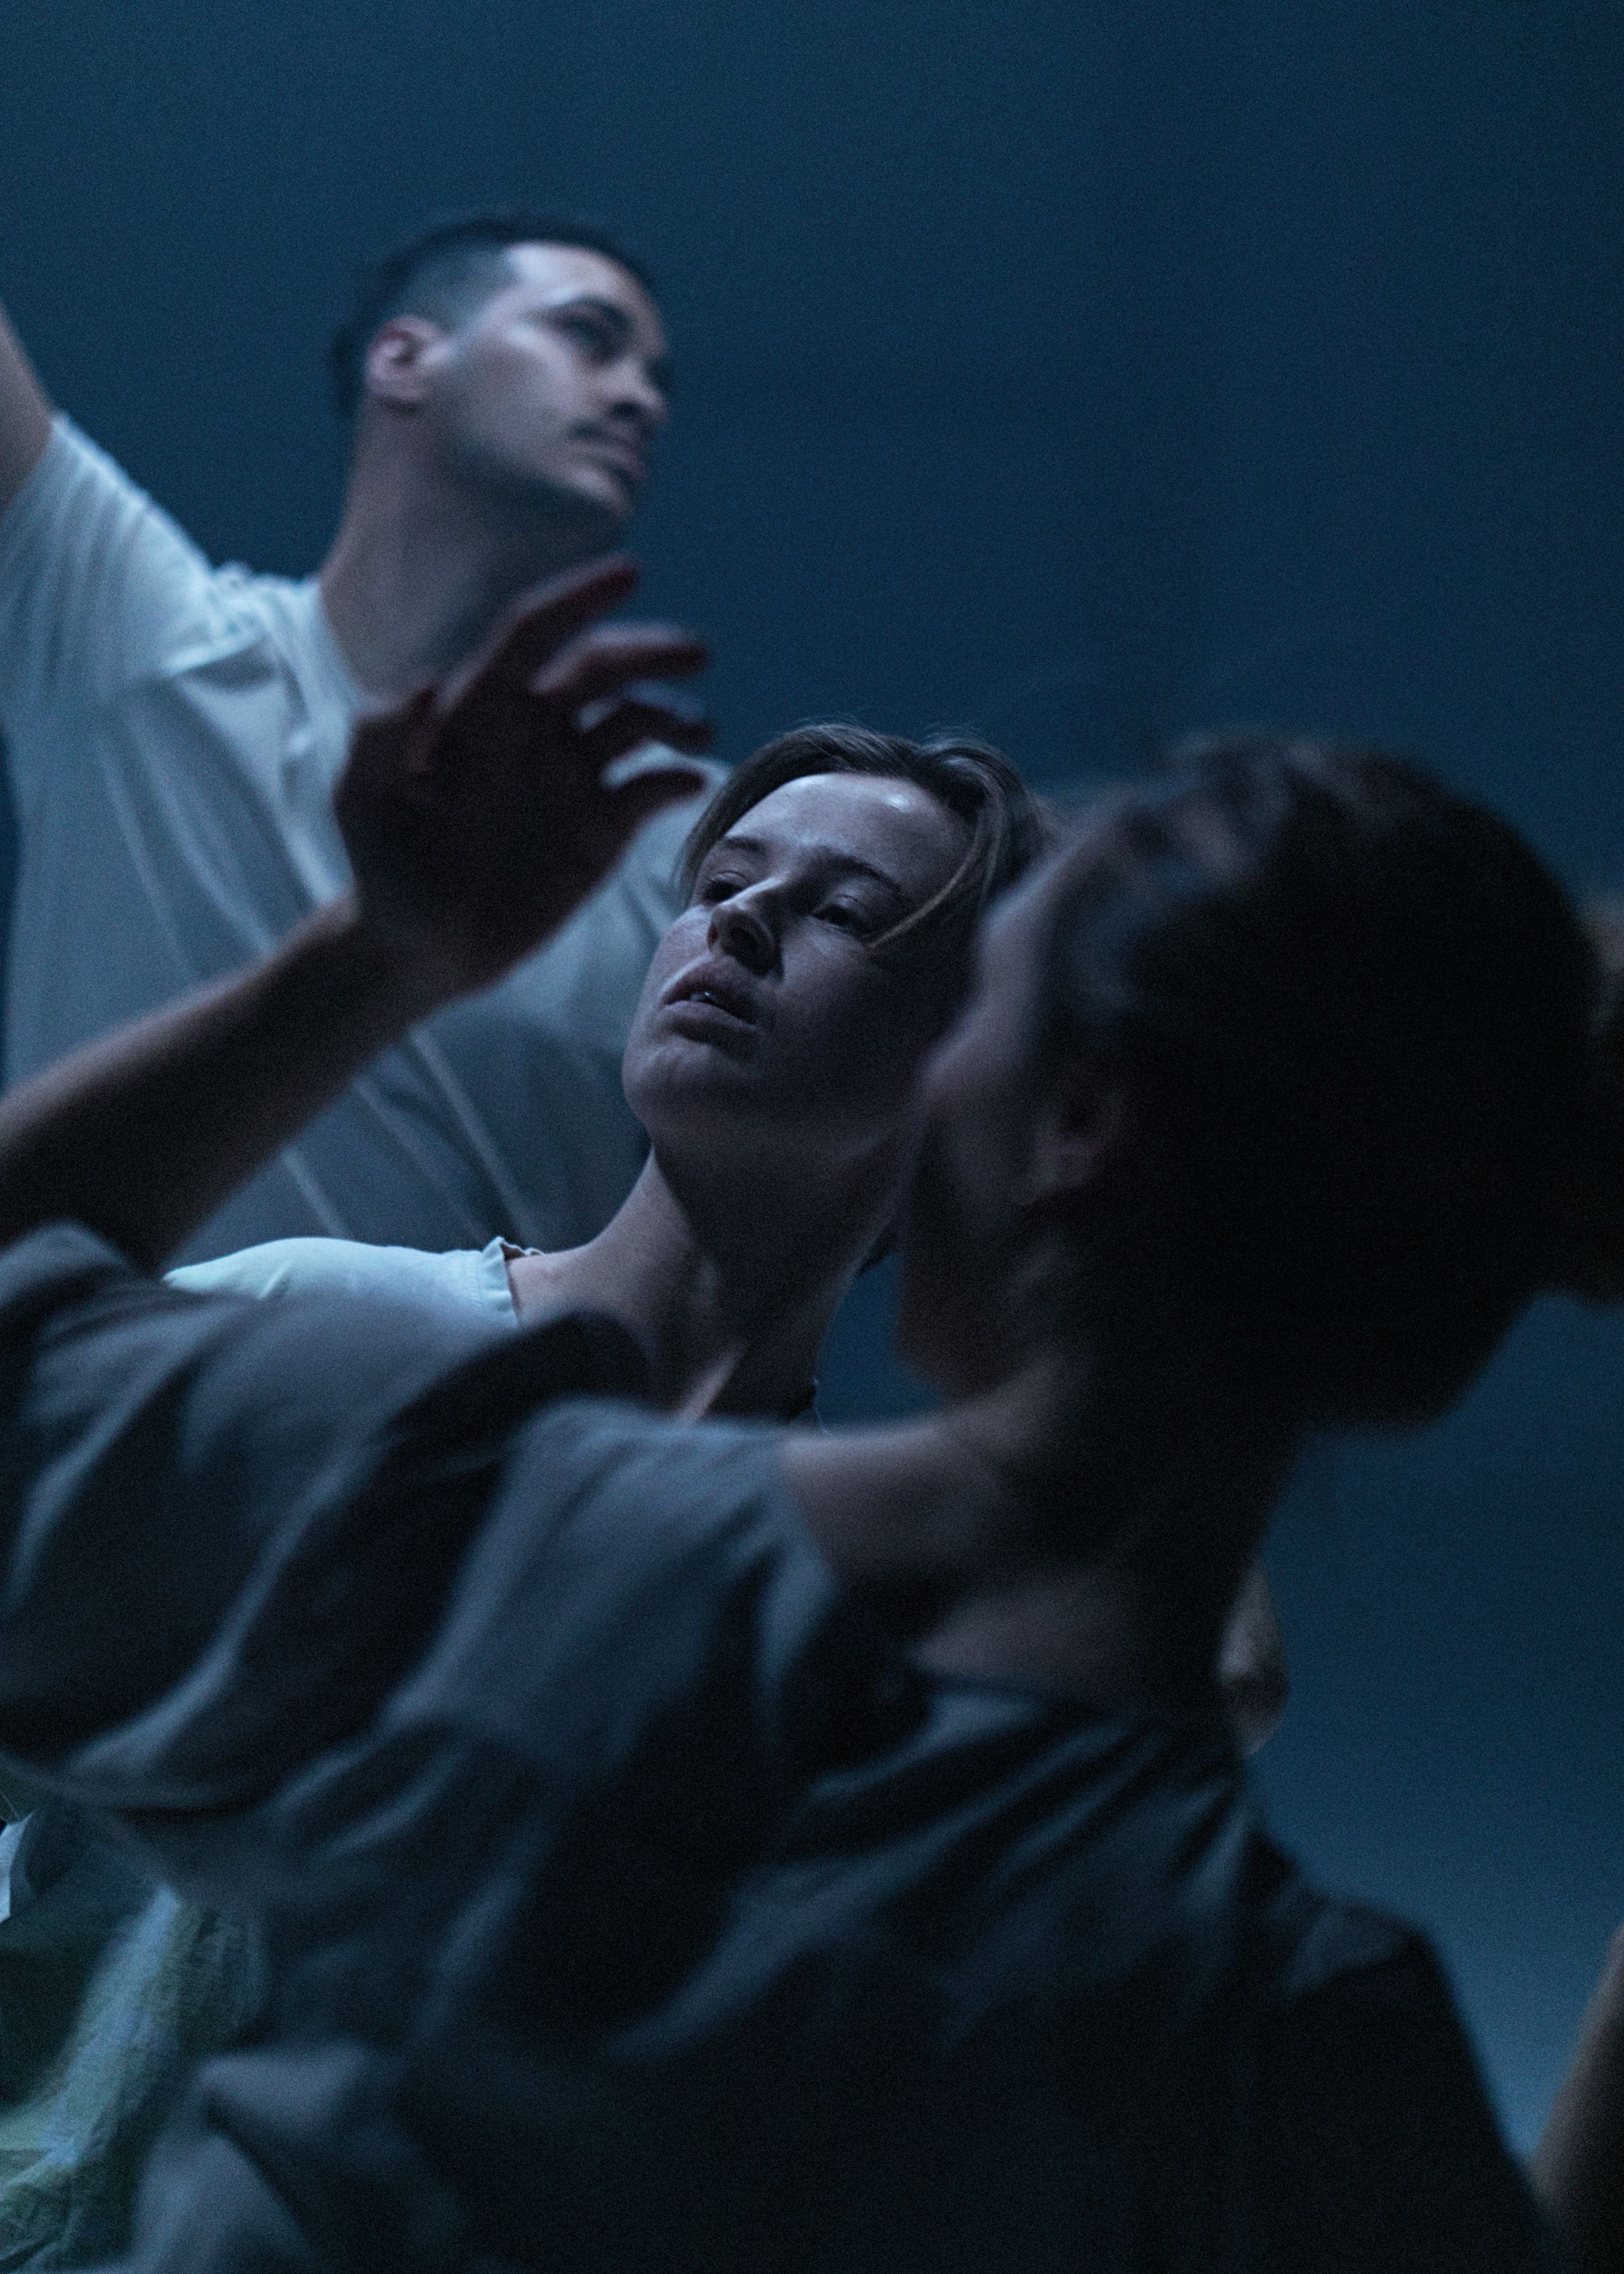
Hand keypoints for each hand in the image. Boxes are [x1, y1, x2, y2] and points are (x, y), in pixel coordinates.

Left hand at [334, 557, 710, 996]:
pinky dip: (676, 778)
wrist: (419, 946)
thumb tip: (428, 683)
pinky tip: (687, 781)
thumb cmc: (384, 866)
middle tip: (696, 654)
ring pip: (635, 722)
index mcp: (482, 707)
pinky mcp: (601, 828)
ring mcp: (573, 777)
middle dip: (648, 653)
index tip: (630, 573)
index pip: (535, 634)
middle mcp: (535, 731)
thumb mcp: (362, 798)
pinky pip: (649, 789)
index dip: (579, 600)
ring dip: (671, 715)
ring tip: (696, 731)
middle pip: (600, 670)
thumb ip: (382, 734)